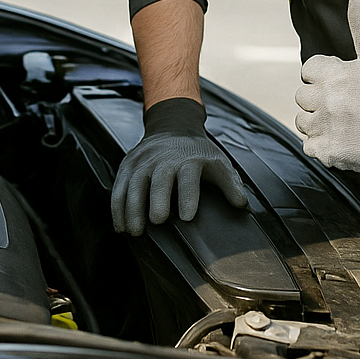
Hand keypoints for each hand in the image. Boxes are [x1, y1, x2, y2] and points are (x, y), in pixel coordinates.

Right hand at [110, 97, 247, 235]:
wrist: (172, 126)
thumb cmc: (197, 152)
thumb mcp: (218, 162)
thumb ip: (230, 183)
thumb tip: (242, 204)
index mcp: (188, 159)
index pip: (188, 177)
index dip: (187, 196)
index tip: (187, 217)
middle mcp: (163, 158)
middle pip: (158, 179)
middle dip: (156, 200)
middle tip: (157, 222)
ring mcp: (143, 161)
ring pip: (134, 184)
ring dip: (132, 208)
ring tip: (135, 231)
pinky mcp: (128, 165)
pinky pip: (119, 186)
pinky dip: (117, 207)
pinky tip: (121, 226)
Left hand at [295, 0, 359, 175]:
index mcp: (332, 74)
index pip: (308, 70)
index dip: (325, 76)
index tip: (345, 84)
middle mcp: (325, 99)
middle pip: (302, 96)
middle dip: (320, 99)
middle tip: (347, 104)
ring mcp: (325, 127)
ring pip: (303, 121)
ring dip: (319, 122)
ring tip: (346, 122)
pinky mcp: (327, 151)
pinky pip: (310, 146)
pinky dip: (323, 145)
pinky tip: (344, 139)